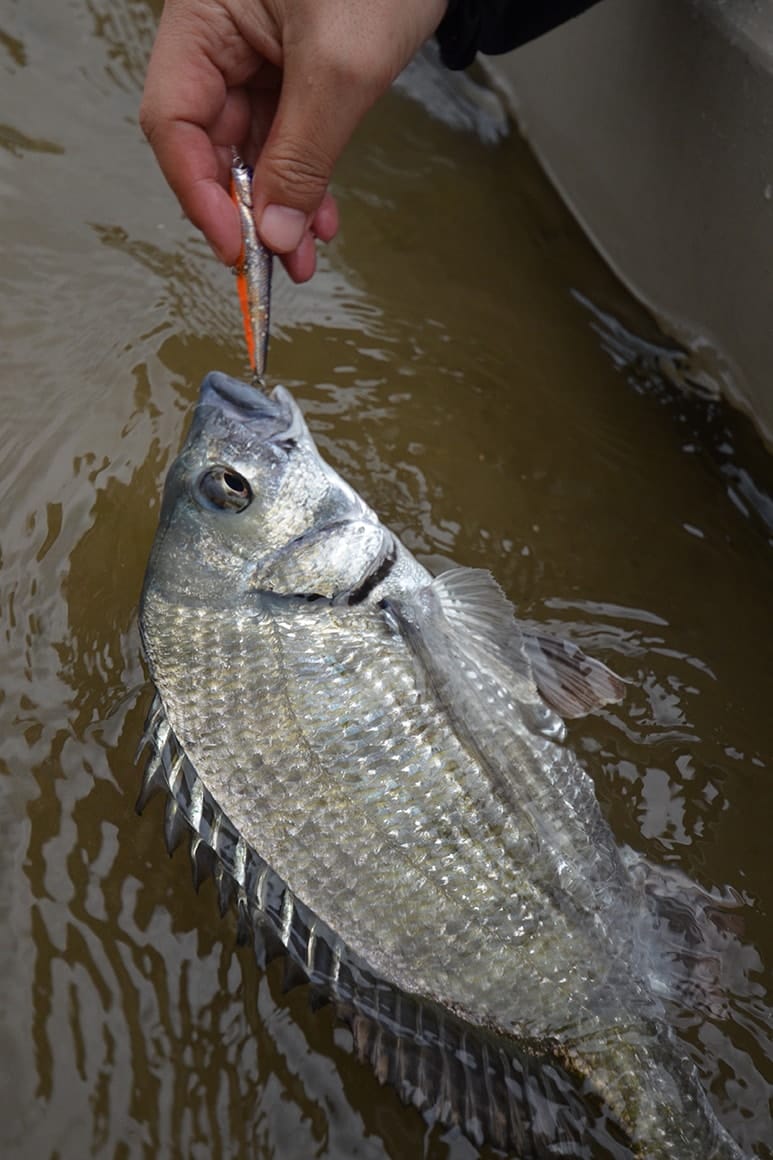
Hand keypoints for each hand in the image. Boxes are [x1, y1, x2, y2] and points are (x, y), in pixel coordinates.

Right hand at [140, 0, 446, 281]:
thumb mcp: (340, 68)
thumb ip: (303, 156)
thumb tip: (273, 231)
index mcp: (203, 18)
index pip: (174, 121)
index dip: (199, 193)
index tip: (234, 247)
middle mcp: (220, 37)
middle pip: (210, 142)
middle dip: (245, 210)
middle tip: (274, 263)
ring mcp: (256, 52)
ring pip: (251, 148)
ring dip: (278, 206)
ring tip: (303, 255)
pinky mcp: (292, 66)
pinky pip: (285, 135)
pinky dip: (302, 179)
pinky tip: (319, 218)